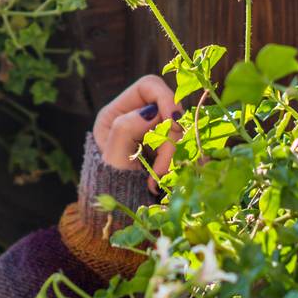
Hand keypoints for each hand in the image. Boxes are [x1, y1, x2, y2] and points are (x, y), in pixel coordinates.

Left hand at [93, 74, 184, 194]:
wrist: (119, 211)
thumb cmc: (110, 184)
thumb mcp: (113, 158)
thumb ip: (126, 129)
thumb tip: (153, 111)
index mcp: (118, 111)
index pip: (149, 86)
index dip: (167, 99)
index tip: (176, 123)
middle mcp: (139, 116)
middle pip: (170, 110)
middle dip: (172, 139)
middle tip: (162, 170)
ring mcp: (156, 132)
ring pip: (183, 130)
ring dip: (177, 155)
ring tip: (160, 180)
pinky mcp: (171, 148)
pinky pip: (188, 145)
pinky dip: (183, 162)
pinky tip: (169, 180)